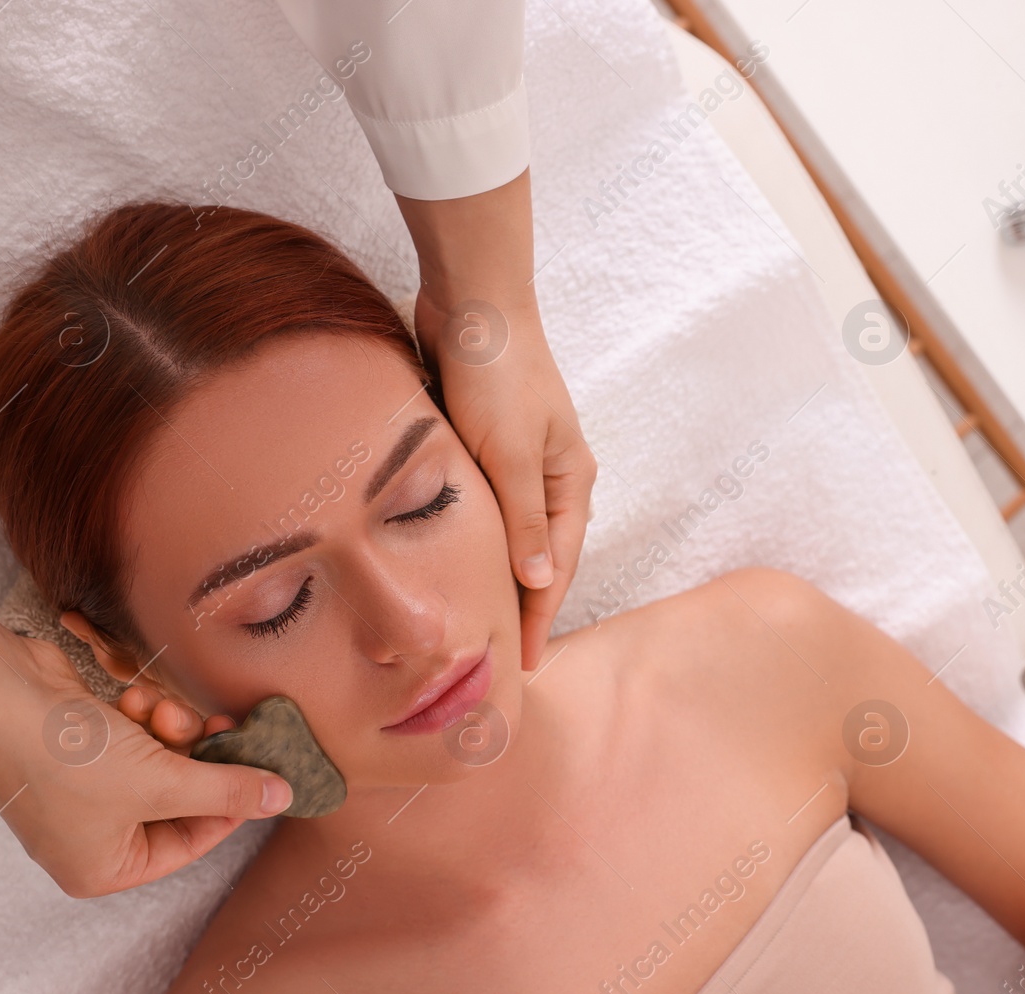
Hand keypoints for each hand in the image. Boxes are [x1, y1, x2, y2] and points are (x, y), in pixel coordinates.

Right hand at [0, 616, 292, 897]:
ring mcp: (83, 791)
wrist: (0, 693)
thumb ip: (228, 791)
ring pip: (160, 762)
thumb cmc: (68, 757)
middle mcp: (90, 837)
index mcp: (102, 868)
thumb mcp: (162, 782)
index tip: (260, 770)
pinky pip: (134, 739)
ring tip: (161, 710)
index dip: (230, 806)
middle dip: (197, 759)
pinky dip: (141, 717)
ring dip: (169, 730)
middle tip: (223, 724)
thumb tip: (284, 799)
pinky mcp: (81, 747)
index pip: (190, 845)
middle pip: (178, 800)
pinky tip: (134, 698)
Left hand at [414, 289, 595, 669]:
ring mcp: (519, 461)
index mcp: (572, 481)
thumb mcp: (512, 453)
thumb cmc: (498, 373)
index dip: (539, 614)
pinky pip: (485, 507)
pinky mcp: (486, 445)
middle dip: (522, 604)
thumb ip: (524, 520)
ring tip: (474, 619)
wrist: (473, 302)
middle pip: (538, 556)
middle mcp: (552, 476)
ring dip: (496, 573)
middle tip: (496, 652)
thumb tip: (538, 581)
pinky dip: (474, 538)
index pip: (556, 566)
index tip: (521, 659)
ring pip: (511, 533)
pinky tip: (453, 561)